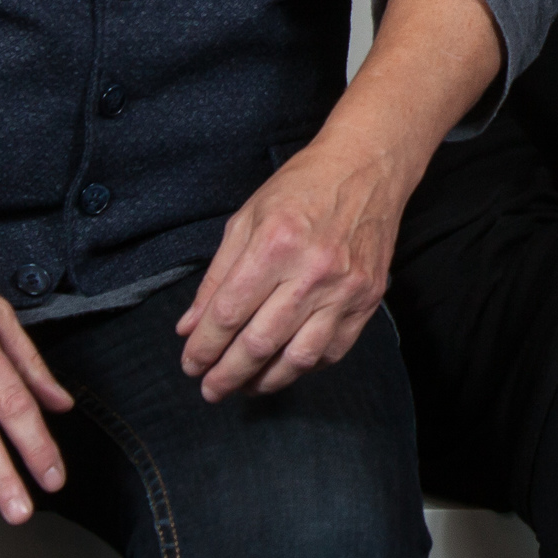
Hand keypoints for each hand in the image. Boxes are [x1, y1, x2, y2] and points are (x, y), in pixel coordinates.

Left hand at [179, 129, 412, 399]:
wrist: (367, 168)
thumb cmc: (301, 187)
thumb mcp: (246, 219)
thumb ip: (216, 277)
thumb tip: (190, 327)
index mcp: (275, 245)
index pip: (229, 314)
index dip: (204, 347)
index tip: (190, 364)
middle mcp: (312, 272)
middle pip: (260, 344)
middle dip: (227, 375)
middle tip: (210, 390)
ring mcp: (345, 290)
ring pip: (299, 358)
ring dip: (265, 381)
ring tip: (244, 386)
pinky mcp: (368, 300)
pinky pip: (332, 351)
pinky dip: (304, 366)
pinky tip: (284, 365)